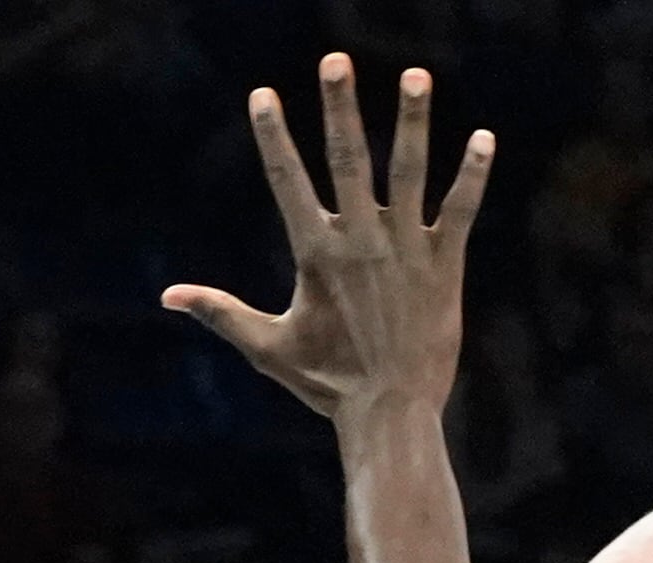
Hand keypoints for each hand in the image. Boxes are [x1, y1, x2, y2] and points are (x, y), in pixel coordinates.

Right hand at [163, 57, 492, 421]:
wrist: (393, 414)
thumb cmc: (327, 384)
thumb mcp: (267, 347)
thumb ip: (221, 312)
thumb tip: (167, 297)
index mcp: (317, 254)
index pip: (288, 182)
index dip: (274, 137)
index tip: (263, 95)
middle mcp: (362, 241)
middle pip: (349, 160)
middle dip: (340, 108)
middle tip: (335, 59)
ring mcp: (407, 250)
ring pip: (409, 172)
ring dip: (412, 121)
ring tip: (414, 74)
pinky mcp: (446, 266)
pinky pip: (462, 211)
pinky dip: (472, 174)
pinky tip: (484, 138)